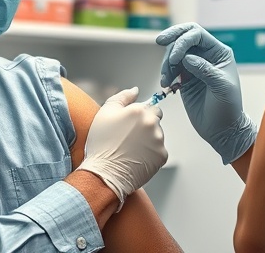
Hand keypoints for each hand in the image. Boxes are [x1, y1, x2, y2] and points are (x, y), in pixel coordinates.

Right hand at [76, 87, 167, 210]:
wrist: (105, 173)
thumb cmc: (102, 145)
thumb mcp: (104, 113)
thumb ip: (122, 97)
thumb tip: (135, 91)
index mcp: (139, 111)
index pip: (150, 107)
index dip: (140, 115)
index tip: (131, 125)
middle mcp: (152, 123)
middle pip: (156, 120)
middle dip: (146, 125)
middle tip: (130, 137)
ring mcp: (158, 140)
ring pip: (158, 135)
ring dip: (149, 139)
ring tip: (132, 148)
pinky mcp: (161, 156)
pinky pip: (159, 150)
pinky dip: (150, 153)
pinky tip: (137, 157)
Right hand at [156, 23, 256, 163]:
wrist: (222, 129)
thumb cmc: (228, 108)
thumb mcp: (221, 87)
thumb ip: (205, 70)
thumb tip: (186, 57)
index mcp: (219, 53)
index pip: (197, 34)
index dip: (183, 39)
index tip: (174, 57)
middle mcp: (206, 56)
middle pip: (184, 37)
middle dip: (172, 38)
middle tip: (159, 41)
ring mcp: (194, 66)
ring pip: (174, 53)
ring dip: (166, 63)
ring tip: (166, 80)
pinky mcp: (184, 78)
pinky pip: (170, 67)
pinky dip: (165, 73)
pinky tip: (166, 84)